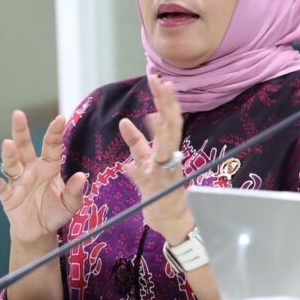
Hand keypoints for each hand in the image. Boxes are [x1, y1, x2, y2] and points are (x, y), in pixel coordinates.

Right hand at [0, 110, 86, 244]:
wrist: (40, 231)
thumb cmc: (56, 212)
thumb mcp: (71, 204)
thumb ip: (75, 191)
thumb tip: (81, 177)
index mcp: (49, 166)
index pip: (51, 145)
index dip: (55, 132)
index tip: (60, 118)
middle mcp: (32, 169)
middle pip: (25, 147)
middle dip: (21, 131)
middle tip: (18, 114)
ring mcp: (19, 181)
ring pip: (12, 164)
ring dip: (9, 154)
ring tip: (7, 144)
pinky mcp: (9, 197)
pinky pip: (2, 189)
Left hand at [119, 75, 192, 243]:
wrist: (171, 221)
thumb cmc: (160, 191)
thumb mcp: (146, 162)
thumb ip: (137, 142)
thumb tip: (129, 121)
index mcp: (167, 150)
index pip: (168, 119)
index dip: (164, 100)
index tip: (158, 79)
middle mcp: (170, 158)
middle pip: (171, 126)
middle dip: (166, 103)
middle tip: (160, 81)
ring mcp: (164, 173)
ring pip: (166, 147)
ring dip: (161, 129)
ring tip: (156, 110)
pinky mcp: (155, 191)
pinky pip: (146, 179)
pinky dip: (137, 171)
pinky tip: (127, 165)